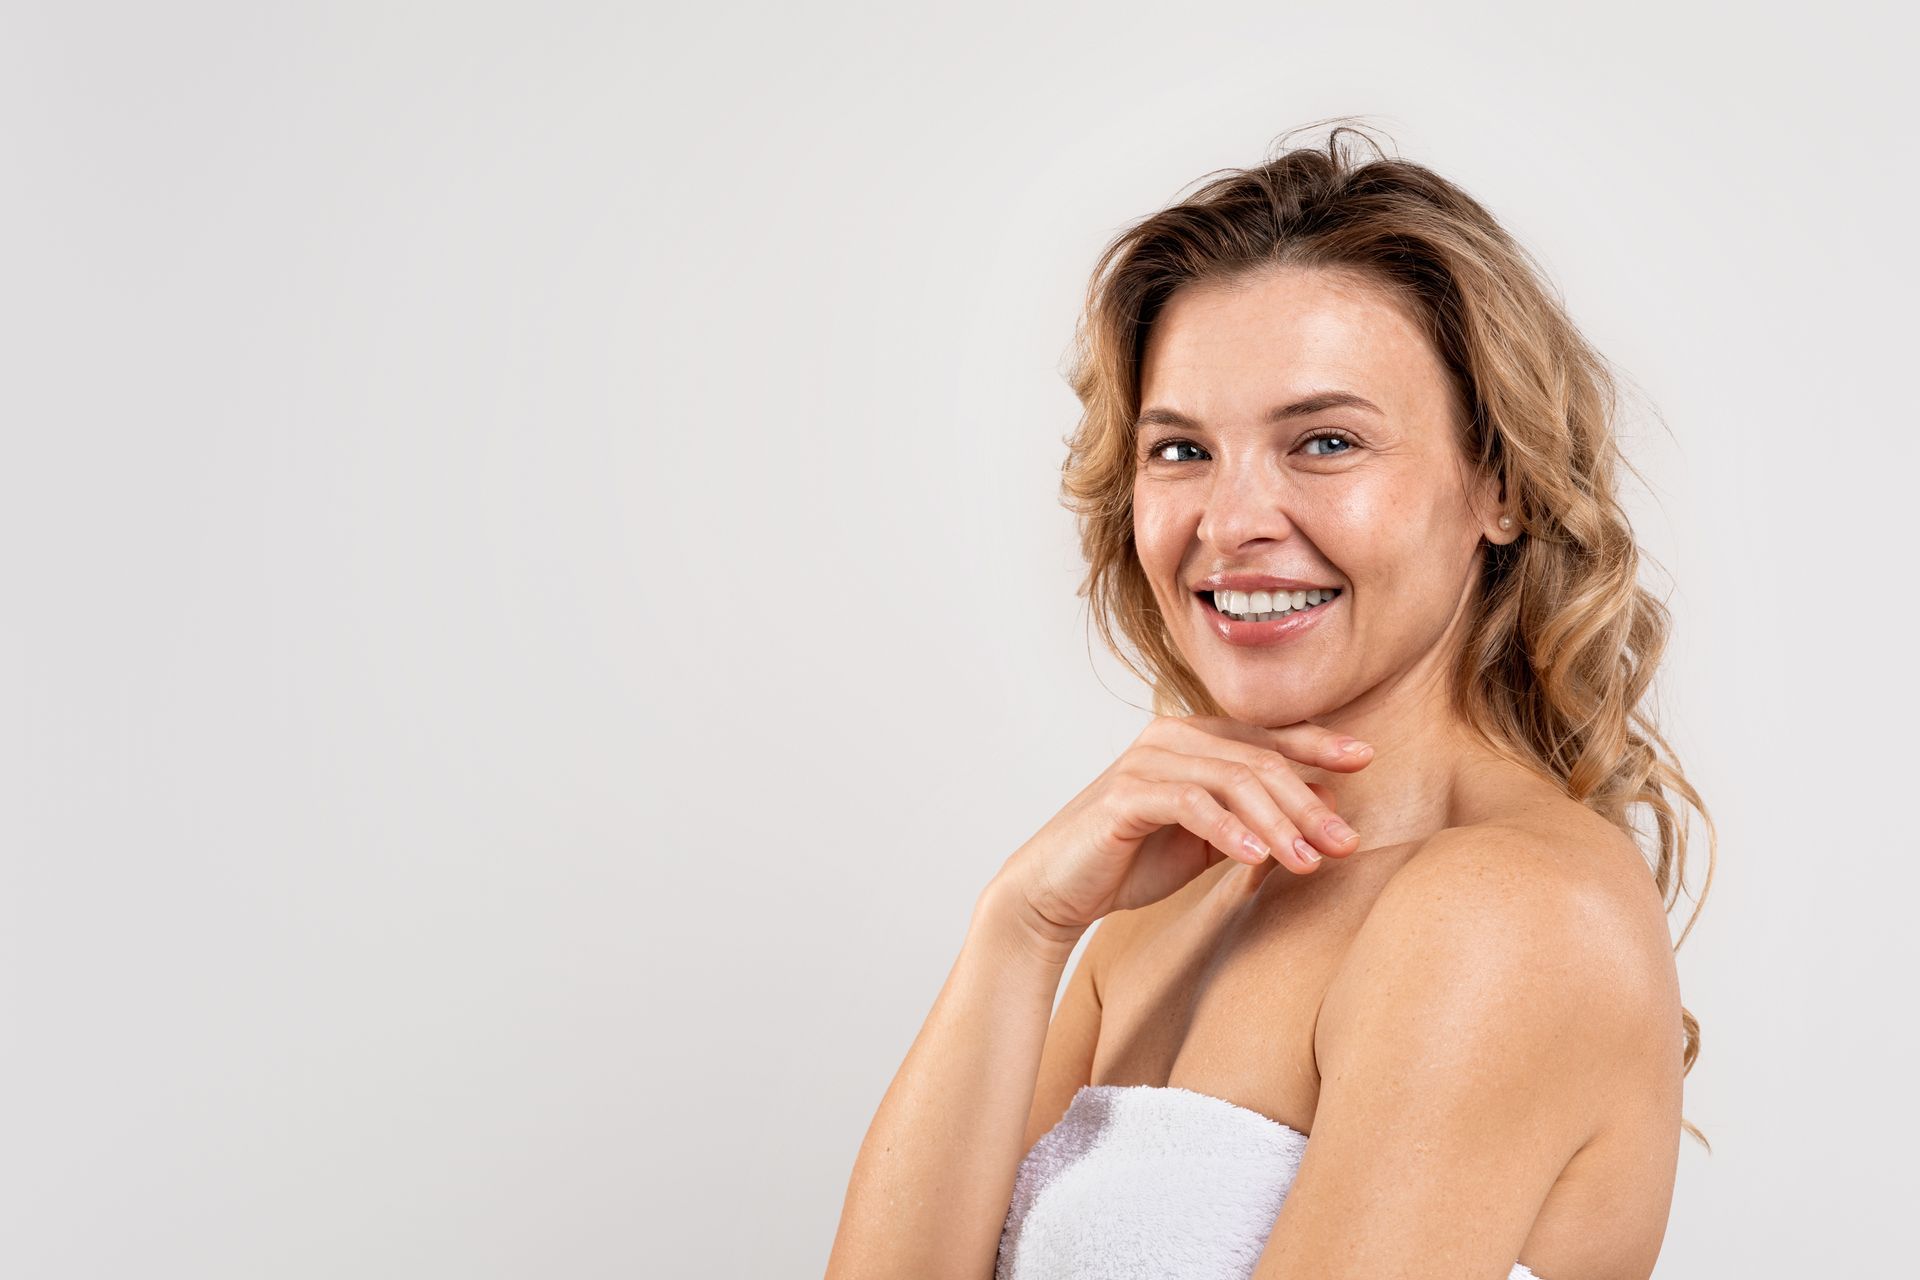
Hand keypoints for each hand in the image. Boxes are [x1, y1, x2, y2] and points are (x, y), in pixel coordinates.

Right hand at [993, 715, 1373, 946]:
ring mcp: (1145, 761)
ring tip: (1309, 862)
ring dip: (1278, 823)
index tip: (1366, 759)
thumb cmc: (1130, 860)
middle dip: (1308, 802)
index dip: (1319, 744)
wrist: (1055, 888)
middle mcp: (1169, 737)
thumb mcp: (1208, 839)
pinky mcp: (1124, 795)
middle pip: (1259, 759)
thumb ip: (1255, 817)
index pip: (1267, 736)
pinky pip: (1190, 804)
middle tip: (1345, 843)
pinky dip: (1229, 830)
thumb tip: (1324, 802)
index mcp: (1191, 738)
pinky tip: (1258, 859)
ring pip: (1232, 780)